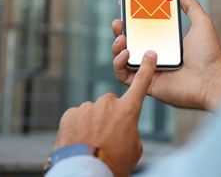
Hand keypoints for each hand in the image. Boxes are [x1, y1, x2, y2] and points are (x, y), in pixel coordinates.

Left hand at [53, 51, 156, 176]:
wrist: (85, 171)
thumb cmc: (114, 162)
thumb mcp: (134, 148)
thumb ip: (131, 130)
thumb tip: (124, 126)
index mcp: (128, 110)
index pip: (141, 84)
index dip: (146, 69)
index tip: (150, 54)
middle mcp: (108, 103)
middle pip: (111, 104)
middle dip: (110, 116)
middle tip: (107, 136)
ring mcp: (88, 107)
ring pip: (93, 112)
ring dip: (93, 124)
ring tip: (92, 142)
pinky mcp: (71, 113)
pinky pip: (78, 117)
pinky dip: (79, 127)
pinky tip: (80, 141)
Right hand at [112, 0, 220, 109]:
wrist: (212, 80)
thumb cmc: (209, 54)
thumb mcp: (201, 23)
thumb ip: (191, 6)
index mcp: (165, 42)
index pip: (142, 29)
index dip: (131, 18)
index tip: (124, 5)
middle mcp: (154, 56)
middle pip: (129, 43)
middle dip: (119, 31)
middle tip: (118, 21)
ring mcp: (149, 70)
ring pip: (122, 59)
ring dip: (116, 47)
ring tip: (122, 38)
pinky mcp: (146, 83)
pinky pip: (124, 76)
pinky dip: (120, 64)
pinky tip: (127, 54)